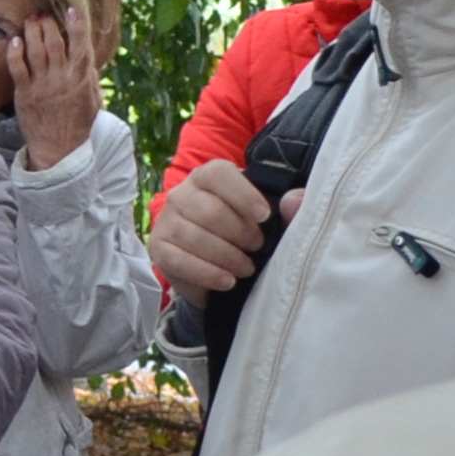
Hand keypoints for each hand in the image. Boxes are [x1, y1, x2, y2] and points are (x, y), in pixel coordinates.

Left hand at [11, 7, 102, 171]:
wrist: (60, 149)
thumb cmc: (78, 124)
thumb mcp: (93, 100)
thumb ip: (89, 78)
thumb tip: (87, 59)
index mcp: (81, 78)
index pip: (81, 46)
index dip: (77, 25)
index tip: (72, 10)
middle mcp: (62, 78)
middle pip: (55, 43)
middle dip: (49, 24)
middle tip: (42, 14)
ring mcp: (43, 85)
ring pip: (36, 51)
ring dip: (32, 32)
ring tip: (30, 20)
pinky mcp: (25, 94)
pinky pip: (18, 68)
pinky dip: (15, 52)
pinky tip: (14, 41)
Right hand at [150, 159, 280, 298]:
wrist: (215, 265)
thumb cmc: (245, 234)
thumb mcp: (269, 221)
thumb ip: (289, 209)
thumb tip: (295, 200)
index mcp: (207, 177)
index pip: (219, 174)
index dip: (243, 195)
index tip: (265, 217)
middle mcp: (181, 194)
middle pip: (210, 211)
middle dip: (240, 234)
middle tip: (258, 248)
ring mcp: (166, 221)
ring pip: (195, 237)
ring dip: (227, 257)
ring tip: (246, 268)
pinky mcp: (158, 248)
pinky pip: (180, 260)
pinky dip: (207, 273)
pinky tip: (227, 281)